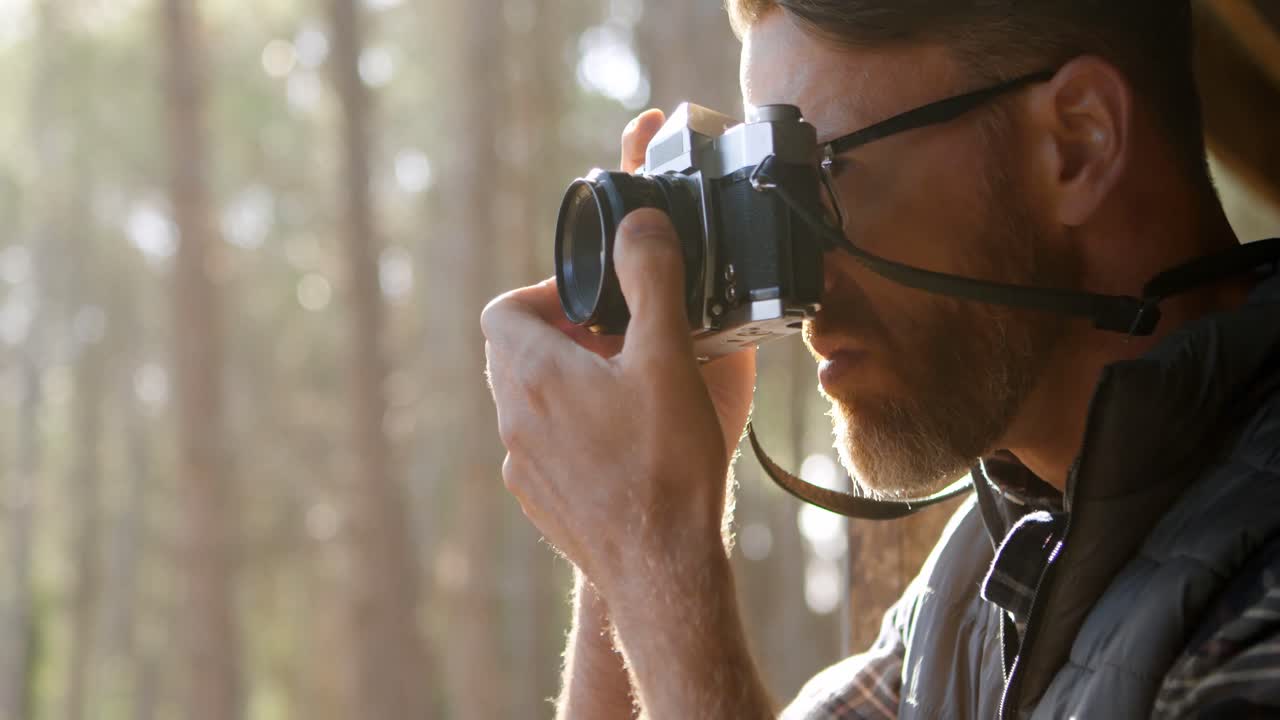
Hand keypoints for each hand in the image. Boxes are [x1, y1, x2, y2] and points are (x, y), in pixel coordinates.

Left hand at [482, 110, 755, 592]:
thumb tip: (639, 222)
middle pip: (513, 352)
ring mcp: (521, 466)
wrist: (661, 568)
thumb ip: (651, 278)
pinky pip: (541, 447)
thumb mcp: (668, 357)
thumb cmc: (666, 465)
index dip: (544, 294)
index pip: (502, 308)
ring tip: (626, 390)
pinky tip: (624, 445)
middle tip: (618, 340)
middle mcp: (513, 418)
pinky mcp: (540, 502)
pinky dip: (570, 431)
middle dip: (561, 335)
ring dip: (566, 384)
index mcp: (534, 373)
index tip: (593, 304)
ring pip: (527, 402)